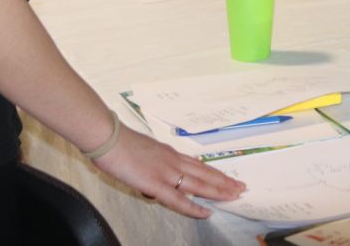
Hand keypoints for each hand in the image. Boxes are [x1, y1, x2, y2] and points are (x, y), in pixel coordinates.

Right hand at [92, 124, 244, 217]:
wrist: (108, 137)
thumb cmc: (119, 142)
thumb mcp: (143, 149)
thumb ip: (152, 160)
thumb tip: (152, 171)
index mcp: (169, 153)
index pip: (197, 165)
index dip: (214, 172)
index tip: (227, 177)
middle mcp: (173, 161)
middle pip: (205, 173)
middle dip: (224, 181)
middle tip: (241, 187)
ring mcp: (167, 172)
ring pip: (200, 184)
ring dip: (219, 191)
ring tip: (234, 196)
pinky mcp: (156, 184)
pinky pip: (179, 199)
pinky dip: (194, 207)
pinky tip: (206, 212)